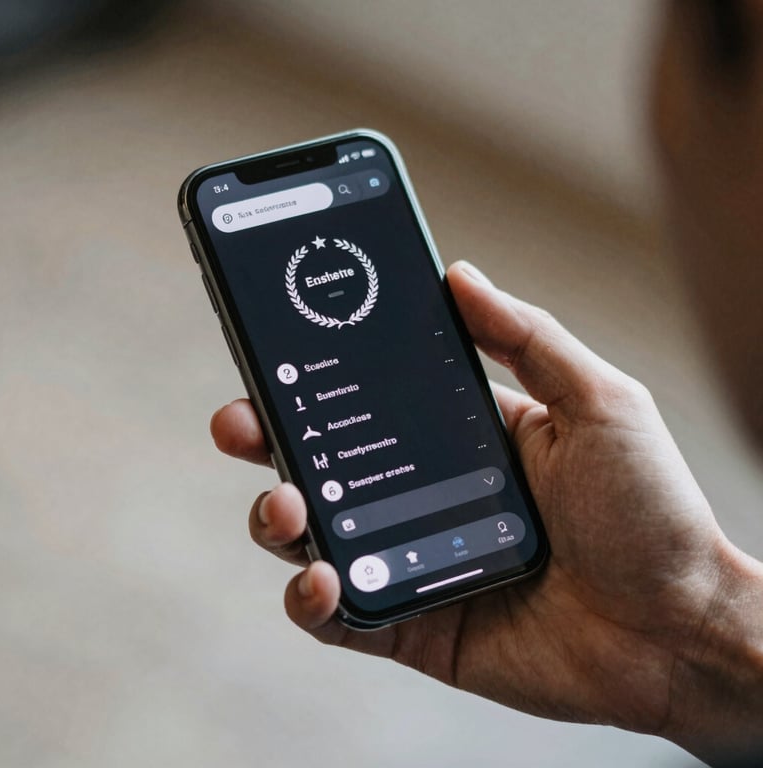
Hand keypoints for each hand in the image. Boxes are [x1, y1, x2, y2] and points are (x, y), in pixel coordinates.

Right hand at [211, 261, 762, 761]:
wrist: (679, 632)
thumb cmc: (650, 511)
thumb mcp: (597, 402)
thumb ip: (526, 338)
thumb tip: (458, 272)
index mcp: (461, 437)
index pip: (371, 397)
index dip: (318, 374)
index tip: (276, 343)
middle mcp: (424, 493)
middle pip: (324, 461)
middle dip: (267, 438)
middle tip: (239, 420)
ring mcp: (410, 558)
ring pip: (315, 535)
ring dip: (276, 517)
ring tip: (284, 504)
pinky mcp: (410, 625)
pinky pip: (338, 617)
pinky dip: (312, 601)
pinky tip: (321, 579)